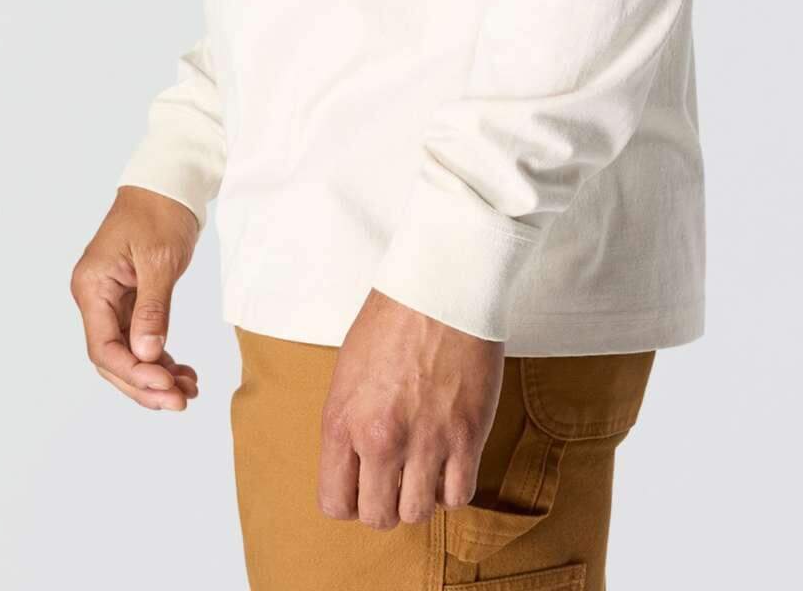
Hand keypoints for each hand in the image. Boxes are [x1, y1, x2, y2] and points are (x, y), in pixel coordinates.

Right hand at [69, 186, 202, 410]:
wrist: (169, 181)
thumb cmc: (160, 210)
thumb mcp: (159, 259)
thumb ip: (152, 309)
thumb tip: (147, 355)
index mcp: (92, 286)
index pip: (104, 346)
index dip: (132, 373)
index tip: (164, 387)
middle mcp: (96, 297)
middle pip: (113, 358)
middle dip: (145, 384)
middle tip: (180, 402)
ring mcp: (112, 300)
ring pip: (128, 353)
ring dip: (156, 375)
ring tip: (189, 391)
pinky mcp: (131, 299)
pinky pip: (141, 338)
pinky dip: (161, 358)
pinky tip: (183, 373)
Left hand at [317, 287, 503, 527]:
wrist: (441, 287)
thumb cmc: (391, 320)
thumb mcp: (347, 372)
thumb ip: (347, 425)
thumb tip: (355, 468)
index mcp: (341, 421)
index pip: (335, 503)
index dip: (350, 501)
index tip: (364, 485)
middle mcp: (380, 439)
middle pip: (377, 517)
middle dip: (386, 504)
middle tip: (397, 478)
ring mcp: (425, 441)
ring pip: (418, 514)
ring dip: (421, 498)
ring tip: (424, 469)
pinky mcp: (467, 436)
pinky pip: (459, 496)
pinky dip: (453, 489)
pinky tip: (450, 463)